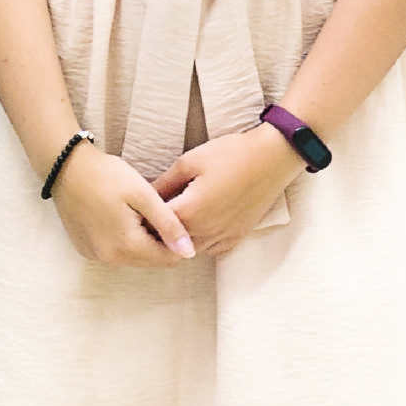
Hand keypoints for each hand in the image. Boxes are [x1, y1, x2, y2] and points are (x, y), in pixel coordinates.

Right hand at [48, 144, 198, 266]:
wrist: (64, 166)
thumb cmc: (106, 175)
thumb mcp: (142, 194)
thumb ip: (168, 224)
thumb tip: (189, 252)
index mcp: (127, 246)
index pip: (168, 259)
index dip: (176, 240)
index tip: (171, 217)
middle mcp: (110, 258)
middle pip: (150, 260)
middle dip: (158, 240)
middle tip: (152, 210)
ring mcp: (95, 255)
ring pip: (132, 257)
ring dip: (140, 240)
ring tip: (134, 211)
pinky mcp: (85, 249)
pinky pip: (114, 253)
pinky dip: (121, 240)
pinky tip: (115, 216)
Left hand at [154, 124, 298, 255]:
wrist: (271, 159)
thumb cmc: (230, 155)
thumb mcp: (189, 161)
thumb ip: (165, 183)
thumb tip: (145, 195)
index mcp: (190, 212)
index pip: (155, 224)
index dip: (142, 217)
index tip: (135, 209)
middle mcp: (206, 231)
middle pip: (171, 242)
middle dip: (158, 230)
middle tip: (150, 214)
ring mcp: (224, 237)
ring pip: (191, 249)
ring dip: (179, 238)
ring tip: (174, 217)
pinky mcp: (237, 237)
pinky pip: (212, 249)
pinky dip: (201, 241)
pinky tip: (199, 223)